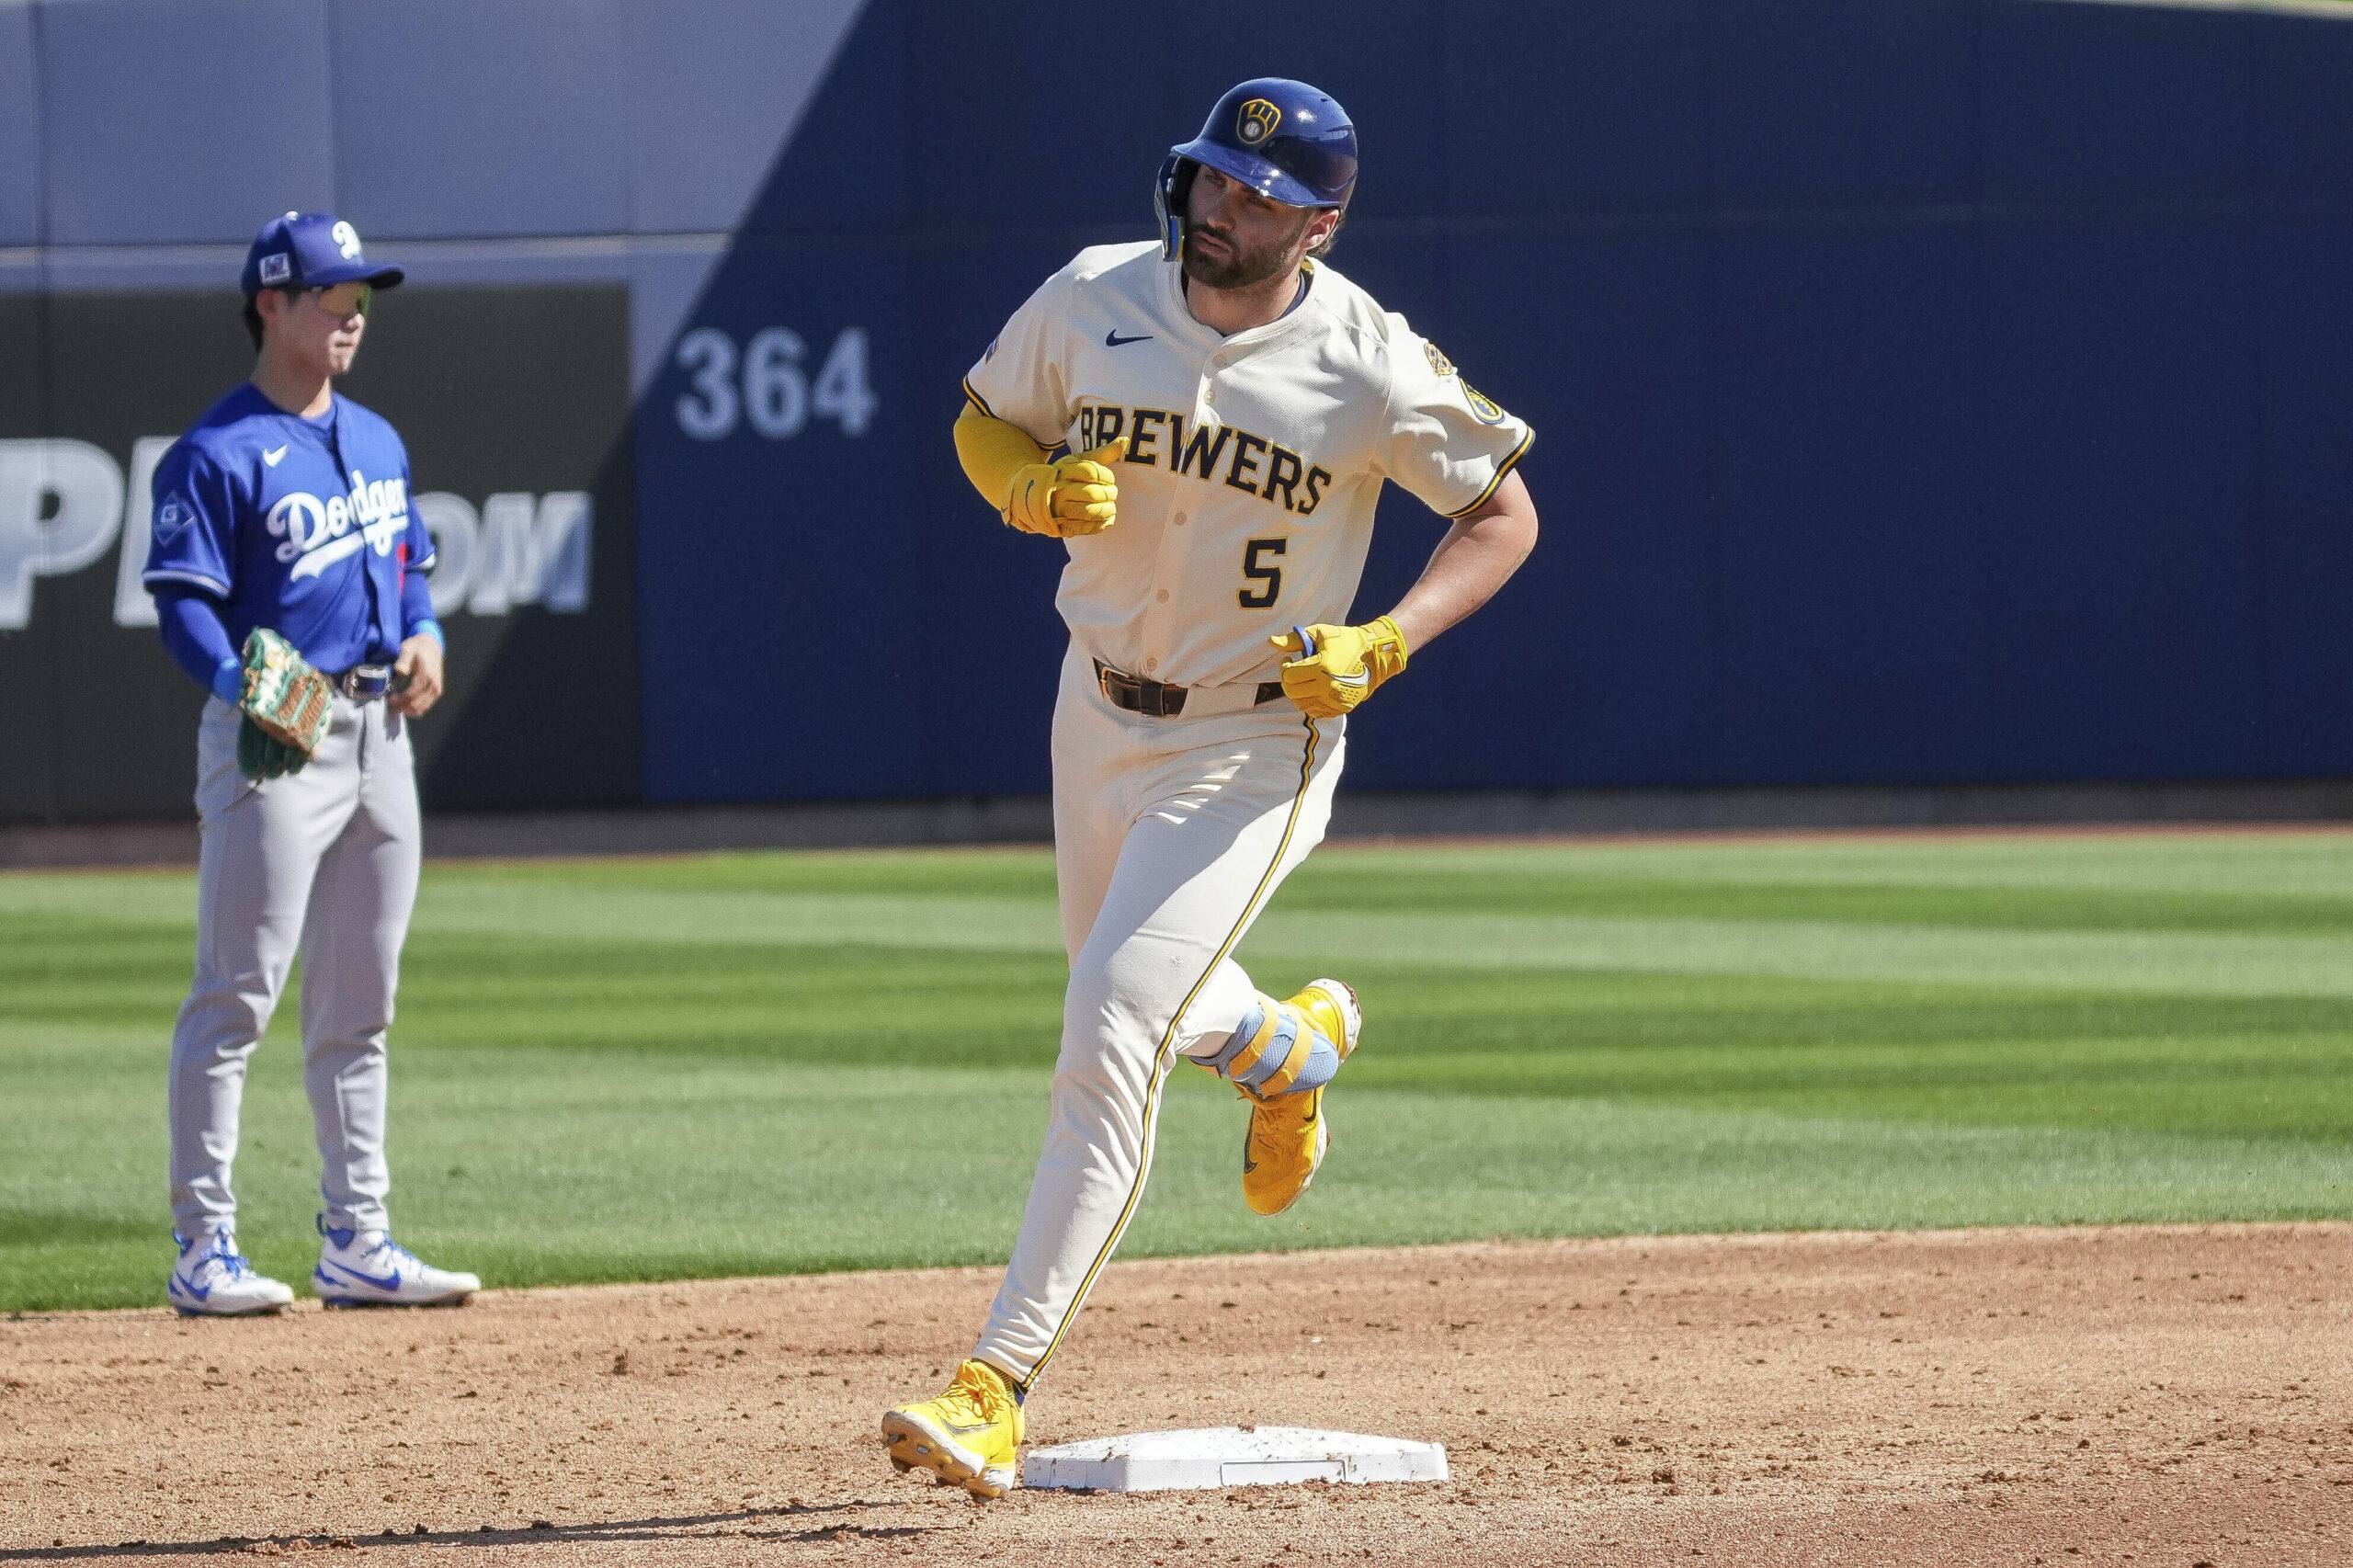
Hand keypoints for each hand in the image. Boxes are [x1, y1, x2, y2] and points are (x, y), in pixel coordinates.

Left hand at [390, 633, 443, 716]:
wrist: (432, 647)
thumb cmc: (417, 648)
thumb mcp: (408, 649)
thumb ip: (403, 660)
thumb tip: (400, 671)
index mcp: (426, 675)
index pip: (411, 694)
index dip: (399, 700)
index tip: (389, 700)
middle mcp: (434, 685)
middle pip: (416, 704)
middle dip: (401, 707)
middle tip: (390, 704)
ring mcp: (436, 690)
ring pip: (421, 708)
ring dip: (407, 709)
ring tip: (396, 705)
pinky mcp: (436, 693)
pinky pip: (425, 707)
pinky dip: (414, 709)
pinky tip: (405, 705)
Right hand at [1003, 437, 1126, 536]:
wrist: (1035, 498)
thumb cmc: (1066, 477)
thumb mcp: (1080, 462)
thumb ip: (1103, 453)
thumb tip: (1126, 439)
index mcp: (1063, 470)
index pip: (1091, 472)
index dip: (1107, 476)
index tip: (1110, 479)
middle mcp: (1059, 489)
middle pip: (1092, 493)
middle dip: (1109, 494)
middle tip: (1113, 493)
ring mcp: (1058, 509)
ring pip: (1089, 512)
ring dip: (1107, 511)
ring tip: (1111, 507)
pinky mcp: (1061, 526)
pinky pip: (1084, 528)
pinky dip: (1100, 525)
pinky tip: (1106, 519)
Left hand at [1269, 616, 1409, 717]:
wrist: (1376, 656)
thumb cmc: (1346, 640)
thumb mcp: (1320, 633)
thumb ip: (1294, 639)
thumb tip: (1271, 642)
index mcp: (1323, 666)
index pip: (1288, 675)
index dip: (1284, 666)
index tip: (1288, 659)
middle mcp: (1328, 686)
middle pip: (1291, 692)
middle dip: (1287, 681)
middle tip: (1292, 671)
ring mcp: (1335, 700)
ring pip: (1300, 704)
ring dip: (1296, 693)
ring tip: (1303, 681)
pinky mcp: (1341, 709)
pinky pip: (1315, 712)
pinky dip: (1309, 702)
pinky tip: (1314, 689)